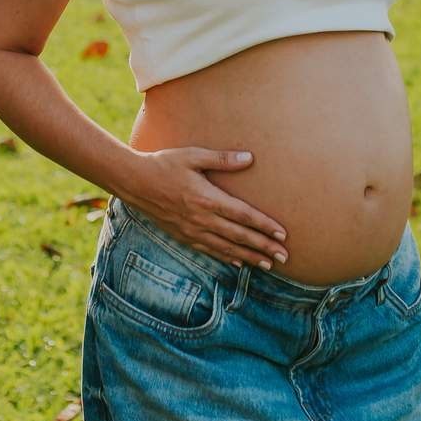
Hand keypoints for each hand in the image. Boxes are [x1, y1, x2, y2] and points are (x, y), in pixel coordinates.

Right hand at [118, 147, 288, 269]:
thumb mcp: (193, 155)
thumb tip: (249, 158)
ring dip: (249, 257)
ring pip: (226, 248)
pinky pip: (209, 250)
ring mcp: (192, 231)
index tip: (283, 234)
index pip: (243, 215)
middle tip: (285, 256)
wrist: (135, 182)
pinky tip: (239, 262)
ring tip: (268, 265)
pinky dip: (226, 257)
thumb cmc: (165, 163)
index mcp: (207, 198)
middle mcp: (201, 219)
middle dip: (264, 247)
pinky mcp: (183, 236)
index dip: (265, 225)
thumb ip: (222, 159)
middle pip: (239, 236)